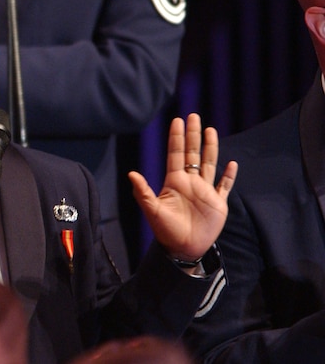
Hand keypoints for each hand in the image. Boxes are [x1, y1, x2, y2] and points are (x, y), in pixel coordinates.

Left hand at [128, 113, 237, 261]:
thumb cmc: (165, 231)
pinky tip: (231, 163)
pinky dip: (229, 176)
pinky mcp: (218, 203)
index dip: (177, 137)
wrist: (183, 249)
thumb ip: (143, 192)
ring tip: (211, 130)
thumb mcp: (152, 210)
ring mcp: (205, 191)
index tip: (177, 120)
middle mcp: (190, 182)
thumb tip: (132, 173)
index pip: (176, 153)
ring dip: (210, 148)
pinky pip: (224, 186)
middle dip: (193, 135)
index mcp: (174, 181)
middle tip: (194, 116)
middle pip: (192, 153)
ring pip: (209, 164)